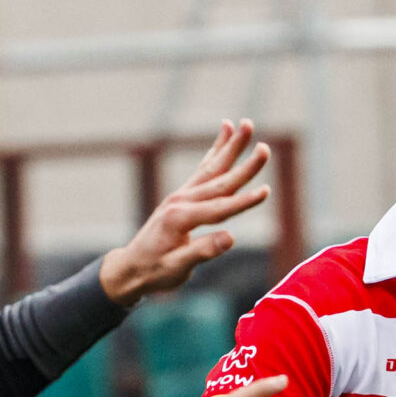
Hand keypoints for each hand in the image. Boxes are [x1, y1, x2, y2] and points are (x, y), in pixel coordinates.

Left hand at [99, 120, 272, 304]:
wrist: (130, 268)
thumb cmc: (154, 272)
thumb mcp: (177, 269)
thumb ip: (202, 252)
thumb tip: (231, 238)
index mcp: (181, 219)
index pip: (219, 209)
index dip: (243, 202)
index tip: (265, 191)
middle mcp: (181, 201)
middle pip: (218, 180)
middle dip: (243, 165)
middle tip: (264, 148)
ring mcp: (181, 195)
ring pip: (212, 168)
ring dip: (230, 146)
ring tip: (245, 124)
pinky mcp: (182, 195)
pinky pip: (203, 169)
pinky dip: (216, 151)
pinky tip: (225, 133)